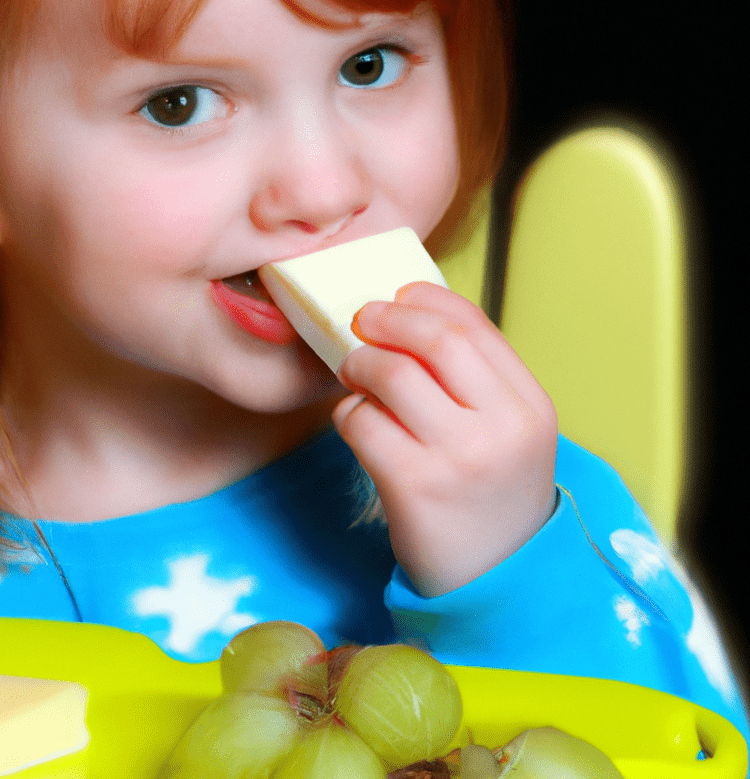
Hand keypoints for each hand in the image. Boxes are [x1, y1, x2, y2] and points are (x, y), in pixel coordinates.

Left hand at [332, 281, 557, 597]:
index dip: (425, 299)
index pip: (473, 323)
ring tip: (355, 378)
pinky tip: (357, 424)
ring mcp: (459, 457)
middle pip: (433, 339)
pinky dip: (348, 413)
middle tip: (361, 323)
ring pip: (390, 374)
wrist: (495, 581)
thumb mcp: (507, 432)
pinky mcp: (413, 485)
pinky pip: (361, 421)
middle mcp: (503, 427)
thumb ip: (472, 379)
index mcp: (530, 405)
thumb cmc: (488, 494)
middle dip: (385, 320)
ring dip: (358, 366)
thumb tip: (406, 315)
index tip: (395, 297)